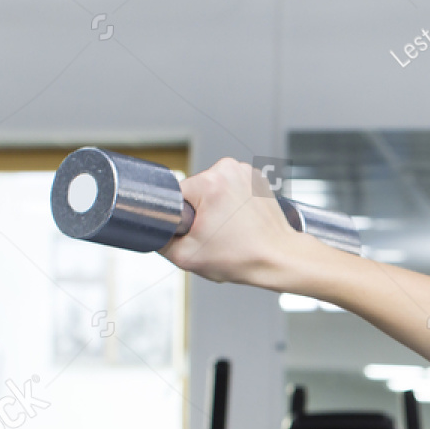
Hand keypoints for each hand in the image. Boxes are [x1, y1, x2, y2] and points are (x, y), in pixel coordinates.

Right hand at [159, 158, 308, 287]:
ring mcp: (246, 171)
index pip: (176, 195)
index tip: (195, 231)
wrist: (280, 259)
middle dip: (199, 213)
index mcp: (210, 181)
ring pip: (213, 190)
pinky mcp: (257, 177)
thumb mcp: (186, 256)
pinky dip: (231, 204)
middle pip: (195, 191)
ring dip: (215, 208)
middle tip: (215, 234)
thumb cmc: (242, 258)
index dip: (181, 217)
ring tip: (231, 229)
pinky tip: (241, 222)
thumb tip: (149, 228)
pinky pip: (231, 189)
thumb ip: (159, 240)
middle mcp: (229, 168)